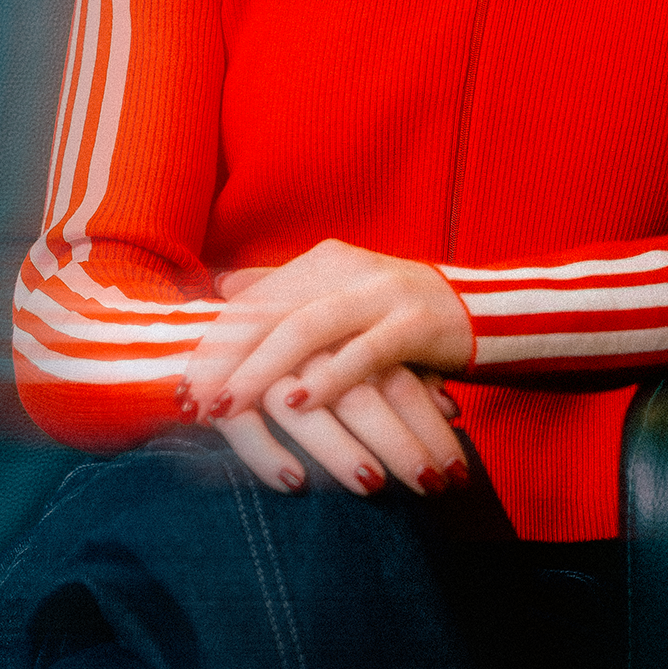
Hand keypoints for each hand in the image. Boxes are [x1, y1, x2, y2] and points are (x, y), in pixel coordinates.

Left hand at [184, 241, 474, 428]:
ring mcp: (382, 292)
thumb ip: (284, 291)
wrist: (487, 310)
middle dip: (224, 361)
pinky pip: (363, 351)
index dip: (214, 343)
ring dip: (262, 371)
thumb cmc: (401, 315)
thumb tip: (223, 290)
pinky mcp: (416, 321)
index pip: (253, 303)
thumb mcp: (340, 299)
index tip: (180, 384)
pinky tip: (298, 405)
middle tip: (191, 401)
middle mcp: (346, 268)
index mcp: (322, 262)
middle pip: (269, 313)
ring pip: (307, 328)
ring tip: (228, 407)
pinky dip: (327, 379)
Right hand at [203, 361, 465, 500]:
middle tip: (434, 487)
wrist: (205, 337)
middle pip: (363, 392)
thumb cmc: (292, 351)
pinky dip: (267, 452)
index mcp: (343, 329)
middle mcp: (308, 343)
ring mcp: (262, 364)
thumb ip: (399, 372)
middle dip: (402, 443)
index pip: (397, 378)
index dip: (429, 425)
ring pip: (307, 409)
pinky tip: (295, 483)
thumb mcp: (351, 356)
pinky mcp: (218, 387)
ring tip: (373, 486)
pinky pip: (242, 424)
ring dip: (340, 449)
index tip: (459, 472)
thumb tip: (452, 406)